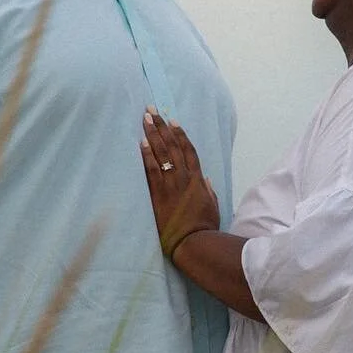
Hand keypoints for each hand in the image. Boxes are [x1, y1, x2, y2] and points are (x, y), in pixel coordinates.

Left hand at [141, 109, 220, 258]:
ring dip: (153, 134)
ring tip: (145, 119)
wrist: (193, 242)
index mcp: (197, 179)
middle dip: (162, 127)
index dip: (180, 134)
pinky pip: (152, 170)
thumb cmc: (204, 227)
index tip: (173, 121)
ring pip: (162, 153)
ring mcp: (171, 184)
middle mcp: (184, 177)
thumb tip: (204, 179)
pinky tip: (141, 143)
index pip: (189, 150)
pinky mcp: (159, 193)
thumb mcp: (212, 205)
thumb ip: (207, 190)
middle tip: (152, 111)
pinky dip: (147, 155)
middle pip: (172, 146)